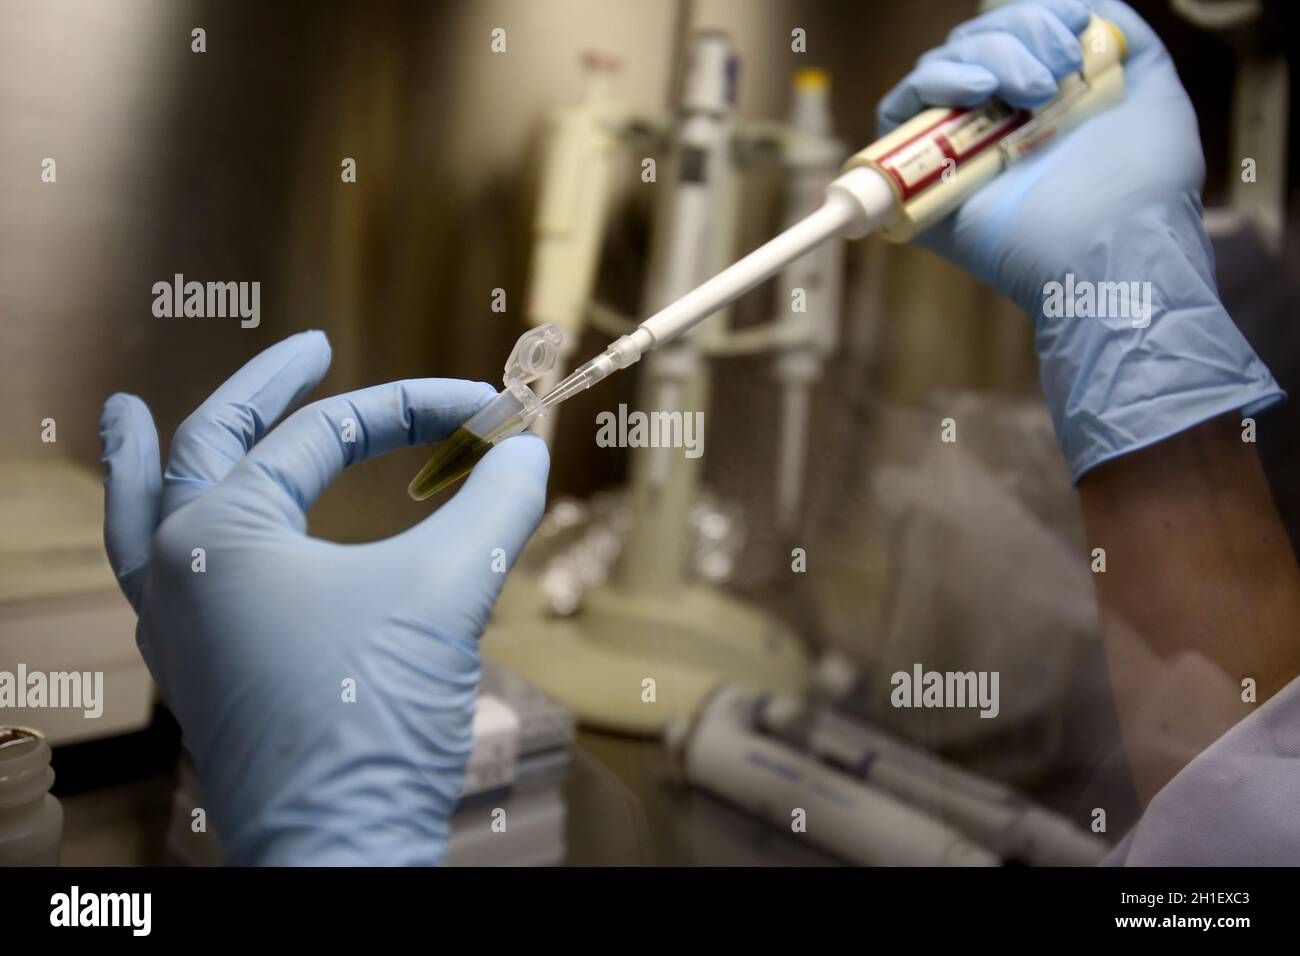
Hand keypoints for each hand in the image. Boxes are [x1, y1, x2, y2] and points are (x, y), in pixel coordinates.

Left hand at [99, 330, 548, 864]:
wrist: (338, 852)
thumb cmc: (372, 720)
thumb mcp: (446, 594)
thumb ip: (492, 507)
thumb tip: (531, 452)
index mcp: (217, 533)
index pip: (323, 436)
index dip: (414, 408)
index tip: (486, 413)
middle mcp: (176, 570)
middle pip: (205, 446)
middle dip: (261, 391)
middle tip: (306, 352)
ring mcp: (179, 629)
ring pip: (140, 518)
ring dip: (144, 459)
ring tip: (130, 412)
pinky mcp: (202, 676)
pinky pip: (156, 584)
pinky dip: (154, 538)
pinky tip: (173, 537)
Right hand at [878, 0, 1282, 479]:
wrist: (1111, 245)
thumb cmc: (1142, 187)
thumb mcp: (1153, 90)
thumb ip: (1123, 40)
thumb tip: (1084, 6)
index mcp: (1047, 98)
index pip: (1017, 32)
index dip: (1037, 16)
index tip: (1072, 28)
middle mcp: (999, 119)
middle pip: (978, 40)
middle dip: (1019, 33)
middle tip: (1054, 71)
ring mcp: (958, 146)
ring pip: (943, 64)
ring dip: (988, 55)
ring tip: (1030, 91)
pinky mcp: (922, 175)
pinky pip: (901, 109)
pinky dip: (934, 82)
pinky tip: (978, 92)